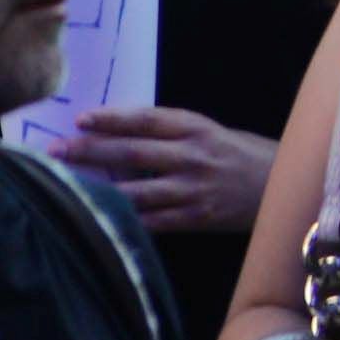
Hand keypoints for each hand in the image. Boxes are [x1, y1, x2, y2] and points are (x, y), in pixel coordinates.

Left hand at [52, 104, 274, 230]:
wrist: (282, 187)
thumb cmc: (244, 156)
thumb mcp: (213, 134)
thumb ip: (175, 135)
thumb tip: (124, 136)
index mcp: (198, 128)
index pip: (147, 120)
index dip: (112, 118)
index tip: (81, 119)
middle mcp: (194, 155)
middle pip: (132, 152)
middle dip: (90, 150)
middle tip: (56, 150)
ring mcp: (193, 189)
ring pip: (136, 189)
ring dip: (97, 187)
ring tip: (65, 185)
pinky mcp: (194, 217)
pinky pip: (151, 220)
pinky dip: (123, 218)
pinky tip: (97, 217)